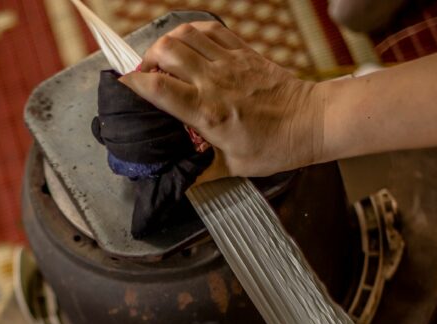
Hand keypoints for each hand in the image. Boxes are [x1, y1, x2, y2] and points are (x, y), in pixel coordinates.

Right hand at [119, 21, 324, 178]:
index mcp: (208, 113)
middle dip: (147, 59)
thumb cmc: (275, 147)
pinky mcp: (244, 52)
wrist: (311, 122)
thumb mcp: (233, 168)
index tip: (124, 85)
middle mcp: (214, 82)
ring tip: (164, 59)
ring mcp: (229, 63)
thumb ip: (202, 170)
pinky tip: (189, 45)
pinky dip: (192, 32)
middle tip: (146, 74)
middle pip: (166, 52)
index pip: (159, 88)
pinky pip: (210, 30)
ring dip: (167, 43)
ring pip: (185, 35)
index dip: (134, 83)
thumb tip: (179, 179)